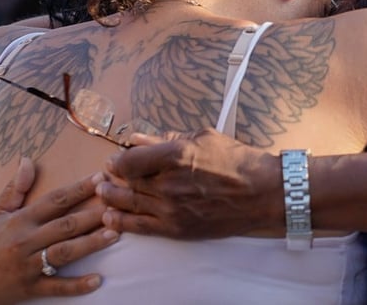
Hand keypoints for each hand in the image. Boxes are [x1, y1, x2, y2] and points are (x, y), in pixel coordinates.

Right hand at [0, 158, 118, 304]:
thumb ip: (15, 188)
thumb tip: (28, 160)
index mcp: (20, 220)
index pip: (55, 199)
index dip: (79, 188)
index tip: (101, 177)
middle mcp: (25, 240)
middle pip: (64, 225)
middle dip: (92, 214)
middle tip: (117, 205)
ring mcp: (28, 265)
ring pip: (63, 252)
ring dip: (90, 244)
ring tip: (114, 234)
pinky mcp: (29, 288)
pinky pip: (56, 286)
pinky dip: (76, 285)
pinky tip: (97, 280)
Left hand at [97, 129, 281, 239]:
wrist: (262, 193)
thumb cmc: (237, 161)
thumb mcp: (203, 137)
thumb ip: (167, 138)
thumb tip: (140, 138)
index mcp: (175, 155)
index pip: (129, 159)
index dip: (118, 159)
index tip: (115, 159)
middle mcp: (168, 183)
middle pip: (126, 182)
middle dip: (112, 178)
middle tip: (105, 175)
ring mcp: (171, 209)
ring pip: (128, 204)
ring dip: (111, 198)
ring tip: (103, 192)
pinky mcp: (177, 228)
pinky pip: (140, 227)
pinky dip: (121, 222)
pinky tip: (110, 217)